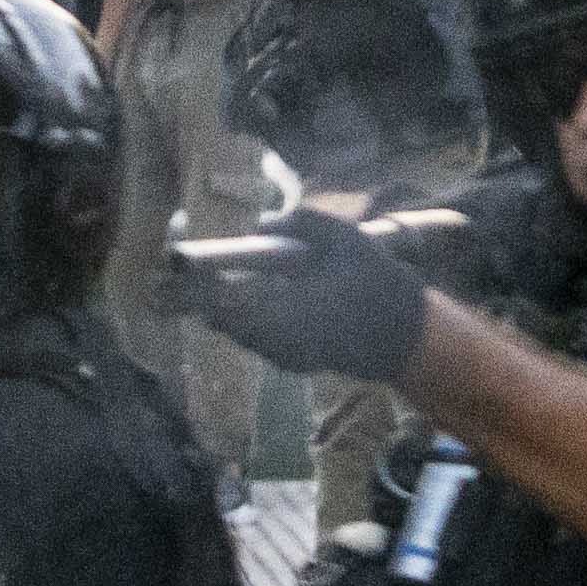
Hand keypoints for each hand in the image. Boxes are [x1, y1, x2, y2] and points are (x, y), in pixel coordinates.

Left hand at [168, 199, 439, 381]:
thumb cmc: (379, 286)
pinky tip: (253, 305)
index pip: (227, 300)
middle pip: (226, 320)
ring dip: (228, 311)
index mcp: (288, 308)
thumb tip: (261, 222)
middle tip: (187, 277)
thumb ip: (304, 223)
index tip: (180, 267)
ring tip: (214, 288)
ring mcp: (286, 355)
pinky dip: (250, 324)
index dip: (199, 285)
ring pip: (241, 333)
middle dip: (208, 298)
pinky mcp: (294, 364)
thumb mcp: (348, 240)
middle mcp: (280, 338)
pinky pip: (259, 342)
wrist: (406, 339)